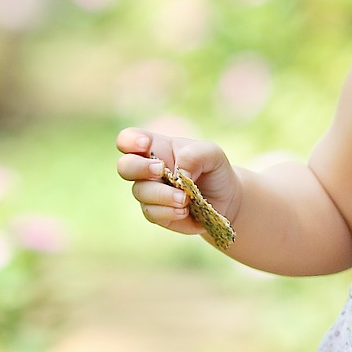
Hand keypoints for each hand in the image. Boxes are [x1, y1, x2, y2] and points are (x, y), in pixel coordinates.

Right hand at [115, 128, 242, 236]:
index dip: (129, 141)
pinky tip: (185, 210)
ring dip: (162, 194)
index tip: (145, 145)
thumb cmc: (214, 170)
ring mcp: (150, 191)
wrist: (227, 199)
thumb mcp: (212, 154)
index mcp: (156, 147)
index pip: (128, 139)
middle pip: (124, 166)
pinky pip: (152, 213)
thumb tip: (178, 172)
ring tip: (185, 198)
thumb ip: (195, 155)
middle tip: (161, 170)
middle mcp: (147, 169)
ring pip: (140, 191)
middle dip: (139, 168)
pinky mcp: (156, 212)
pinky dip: (169, 211)